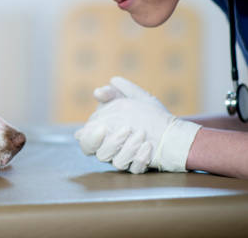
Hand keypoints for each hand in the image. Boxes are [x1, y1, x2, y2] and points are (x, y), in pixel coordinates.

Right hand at [75, 77, 201, 172]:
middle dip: (109, 142)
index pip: (85, 139)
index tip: (101, 127)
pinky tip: (148, 147)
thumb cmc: (150, 114)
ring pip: (117, 162)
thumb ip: (115, 93)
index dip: (89, 136)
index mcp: (103, 133)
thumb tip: (97, 92)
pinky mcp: (138, 167)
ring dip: (128, 147)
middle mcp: (110, 148)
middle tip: (124, 130)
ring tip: (142, 134)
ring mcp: (125, 159)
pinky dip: (140, 158)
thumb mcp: (134, 98)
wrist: (174, 130)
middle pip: (98, 153)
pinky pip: (134, 168)